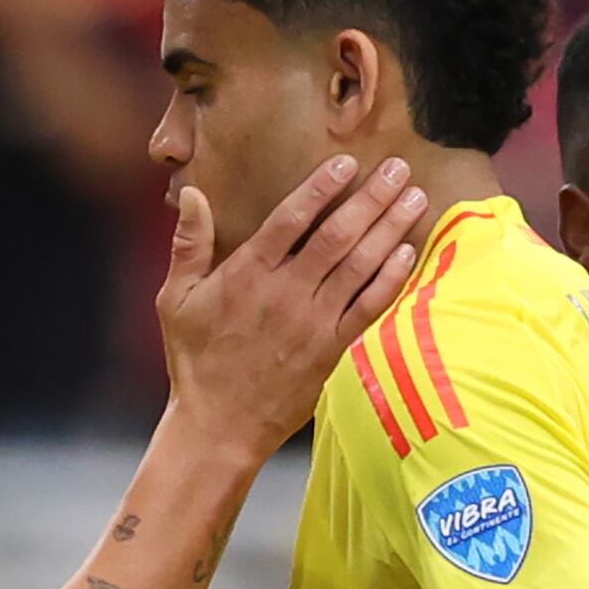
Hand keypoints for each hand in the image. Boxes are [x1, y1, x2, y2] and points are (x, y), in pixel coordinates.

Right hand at [158, 156, 425, 463]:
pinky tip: (407, 252)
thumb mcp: (175, 300)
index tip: (346, 162)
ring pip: (359, 266)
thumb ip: (188, 245)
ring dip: (389, 228)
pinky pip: (368, 308)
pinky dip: (389, 279)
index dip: (320, 187)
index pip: (290, 219)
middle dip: (370, 198)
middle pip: (337, 235)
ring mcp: (312, 323)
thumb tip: (192, 195)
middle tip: (397, 168)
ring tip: (413, 197)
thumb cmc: (195, 361)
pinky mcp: (331, 351)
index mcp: (246, 274)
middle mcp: (285, 293)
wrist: (219, 426)